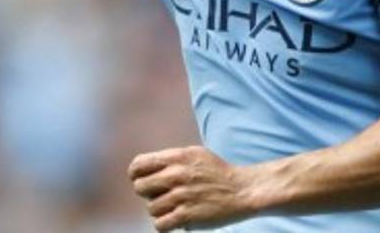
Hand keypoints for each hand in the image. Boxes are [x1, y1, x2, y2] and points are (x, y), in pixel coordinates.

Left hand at [128, 146, 258, 231]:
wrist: (242, 190)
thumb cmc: (217, 172)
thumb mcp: (194, 154)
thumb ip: (170, 159)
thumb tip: (146, 167)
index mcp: (176, 157)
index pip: (138, 165)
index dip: (136, 175)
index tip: (143, 180)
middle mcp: (176, 174)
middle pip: (139, 187)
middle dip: (148, 193)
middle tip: (161, 195)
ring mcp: (181, 196)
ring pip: (150, 208)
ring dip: (160, 210)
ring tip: (174, 207)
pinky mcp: (187, 216)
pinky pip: (160, 224)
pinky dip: (165, 224)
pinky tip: (174, 219)